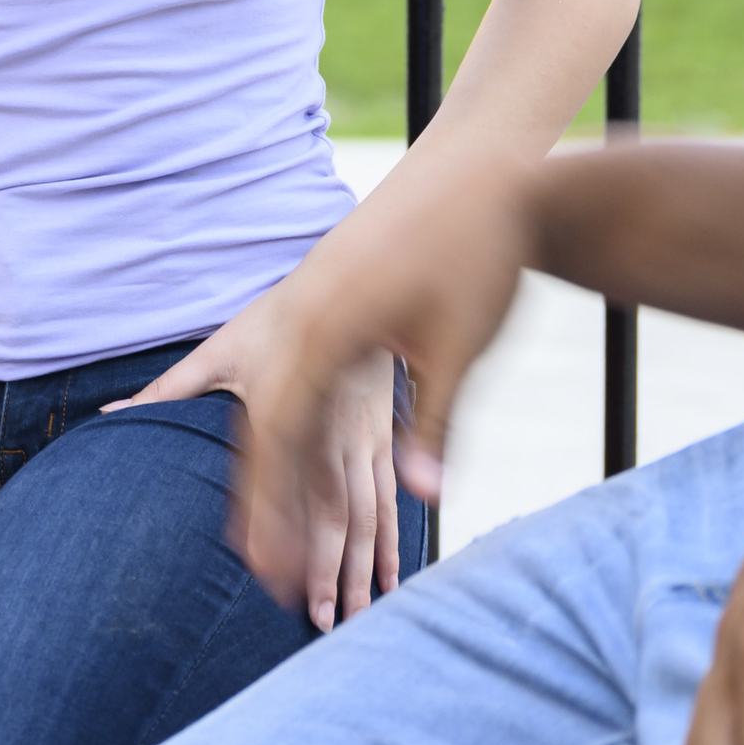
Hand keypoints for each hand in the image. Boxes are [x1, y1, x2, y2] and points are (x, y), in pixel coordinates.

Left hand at [118, 292, 399, 624]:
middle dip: (328, 572)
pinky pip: (389, 499)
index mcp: (282, 411)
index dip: (271, 535)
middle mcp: (327, 429)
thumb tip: (108, 415)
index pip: (272, 484)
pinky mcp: (384, 438)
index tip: (265, 580)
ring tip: (354, 618)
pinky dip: (390, 544)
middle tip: (318, 623)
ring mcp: (362, 437)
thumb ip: (166, 391)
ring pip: (364, 513)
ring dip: (360, 569)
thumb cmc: (282, 317)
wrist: (360, 280)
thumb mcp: (220, 347)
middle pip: (330, 512)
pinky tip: (391, 583)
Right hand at [225, 153, 539, 607]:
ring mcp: (304, 307)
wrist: (483, 171)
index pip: (276, 436)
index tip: (269, 567)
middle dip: (261, 503)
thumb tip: (425, 501)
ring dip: (273, 469)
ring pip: (271, 403)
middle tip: (263, 573)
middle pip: (260, 427)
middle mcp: (298, 319)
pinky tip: (300, 463)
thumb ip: (435, 429)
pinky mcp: (320, 300)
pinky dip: (293, 426)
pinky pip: (291, 375)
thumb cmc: (478, 255)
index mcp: (323, 331)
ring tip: (274, 532)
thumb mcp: (460, 351)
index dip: (271, 508)